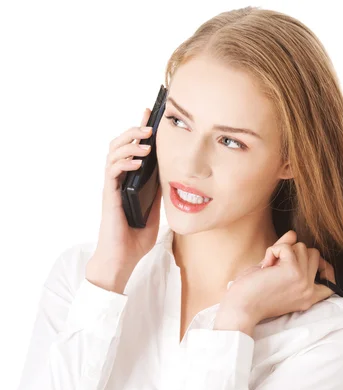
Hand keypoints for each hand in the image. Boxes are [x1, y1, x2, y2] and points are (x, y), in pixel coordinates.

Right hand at [90, 108, 161, 276]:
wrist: (122, 260)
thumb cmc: (135, 240)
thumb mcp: (155, 213)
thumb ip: (158, 195)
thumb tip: (171, 177)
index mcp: (128, 183)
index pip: (132, 151)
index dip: (138, 132)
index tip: (150, 116)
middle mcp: (118, 181)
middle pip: (119, 145)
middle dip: (133, 130)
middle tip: (148, 123)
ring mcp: (112, 187)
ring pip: (113, 153)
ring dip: (129, 143)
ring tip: (145, 141)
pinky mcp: (109, 196)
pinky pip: (112, 171)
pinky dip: (124, 162)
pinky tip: (138, 161)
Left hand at [218, 230, 336, 326]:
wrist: (241, 308)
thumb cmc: (253, 294)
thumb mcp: (274, 274)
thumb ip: (286, 255)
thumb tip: (293, 234)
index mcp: (308, 298)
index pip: (330, 284)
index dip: (324, 270)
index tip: (308, 268)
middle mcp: (309, 291)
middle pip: (313, 254)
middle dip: (293, 254)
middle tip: (274, 269)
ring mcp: (303, 281)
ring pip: (302, 247)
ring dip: (281, 252)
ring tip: (268, 269)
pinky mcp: (293, 271)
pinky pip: (286, 247)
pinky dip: (272, 251)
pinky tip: (264, 267)